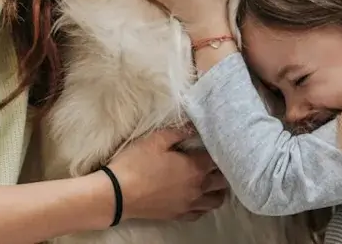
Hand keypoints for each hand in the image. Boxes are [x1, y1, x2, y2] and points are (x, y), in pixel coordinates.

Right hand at [106, 127, 227, 222]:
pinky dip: (204, 206)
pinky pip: (200, 213)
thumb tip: (194, 126)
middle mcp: (198, 188)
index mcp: (195, 168)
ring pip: (215, 201)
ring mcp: (189, 204)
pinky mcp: (178, 216)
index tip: (215, 144)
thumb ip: (179, 131)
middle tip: (216, 162)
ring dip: (218, 190)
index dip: (218, 151)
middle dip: (223, 170)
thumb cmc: (137, 163)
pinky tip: (198, 198)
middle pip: (222, 181)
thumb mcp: (156, 139)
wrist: (118, 194)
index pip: (217, 159)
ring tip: (213, 182)